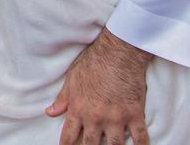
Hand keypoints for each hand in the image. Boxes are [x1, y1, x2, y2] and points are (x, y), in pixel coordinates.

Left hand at [47, 28, 151, 144]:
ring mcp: (116, 118)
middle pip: (90, 144)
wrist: (118, 53)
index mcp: (79, 109)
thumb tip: (49, 112)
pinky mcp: (135, 114)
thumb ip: (62, 99)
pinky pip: (140, 137)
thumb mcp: (72, 79)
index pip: (69, 135)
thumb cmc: (93, 63)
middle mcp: (96, 117)